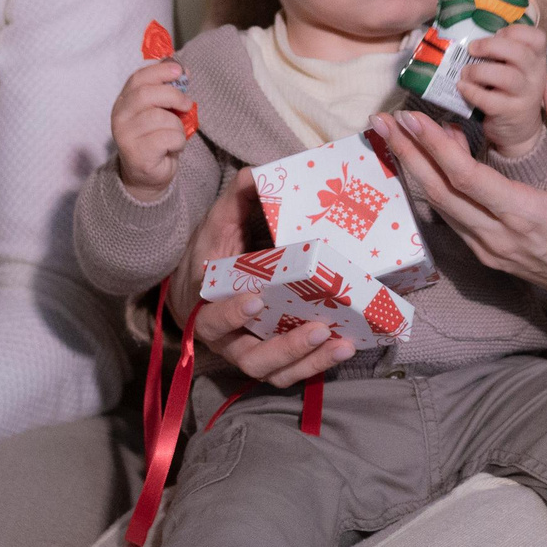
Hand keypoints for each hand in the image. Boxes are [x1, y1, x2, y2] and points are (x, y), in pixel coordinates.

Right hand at [112, 59, 193, 199]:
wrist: (147, 176)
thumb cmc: (156, 138)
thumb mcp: (162, 110)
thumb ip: (168, 90)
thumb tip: (182, 70)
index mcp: (124, 101)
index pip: (138, 78)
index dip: (160, 70)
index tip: (179, 70)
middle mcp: (120, 116)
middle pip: (147, 94)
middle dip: (173, 95)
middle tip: (187, 104)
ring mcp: (125, 136)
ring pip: (161, 118)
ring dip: (177, 125)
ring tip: (175, 134)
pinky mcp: (137, 153)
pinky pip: (168, 137)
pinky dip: (178, 141)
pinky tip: (172, 147)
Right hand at [166, 175, 351, 389]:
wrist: (200, 291)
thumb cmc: (212, 256)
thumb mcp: (218, 225)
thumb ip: (237, 201)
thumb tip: (257, 174)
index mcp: (205, 304)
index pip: (211, 317)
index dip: (230, 314)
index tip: (254, 300)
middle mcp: (226, 338)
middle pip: (250, 357)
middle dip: (285, 348)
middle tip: (318, 327)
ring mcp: (249, 351)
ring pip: (274, 372)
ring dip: (309, 361)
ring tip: (342, 343)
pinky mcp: (271, 359)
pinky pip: (292, 372)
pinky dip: (317, 364)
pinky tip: (346, 346)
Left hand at [378, 69, 546, 324]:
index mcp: (524, 215)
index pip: (465, 176)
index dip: (433, 145)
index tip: (410, 117)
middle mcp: (498, 238)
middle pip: (439, 193)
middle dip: (407, 154)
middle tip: (382, 122)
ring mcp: (490, 252)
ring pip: (442, 208)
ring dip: (418, 171)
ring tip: (400, 136)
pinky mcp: (490, 257)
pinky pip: (453, 220)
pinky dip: (439, 189)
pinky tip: (435, 164)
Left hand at [456, 23, 546, 158]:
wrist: (520, 130)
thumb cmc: (511, 91)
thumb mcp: (515, 68)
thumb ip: (503, 52)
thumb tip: (472, 35)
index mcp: (537, 59)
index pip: (537, 37)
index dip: (514, 31)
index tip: (496, 34)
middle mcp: (535, 75)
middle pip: (519, 53)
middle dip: (491, 46)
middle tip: (472, 49)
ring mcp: (525, 95)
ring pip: (506, 77)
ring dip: (479, 71)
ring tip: (465, 72)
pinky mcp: (511, 113)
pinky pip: (490, 100)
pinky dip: (472, 91)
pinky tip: (462, 87)